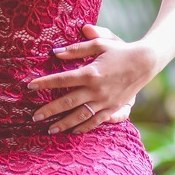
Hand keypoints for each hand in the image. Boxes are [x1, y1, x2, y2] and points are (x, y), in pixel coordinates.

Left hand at [27, 24, 153, 134]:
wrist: (145, 63)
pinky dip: (84, 127)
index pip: (62, 80)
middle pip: (68, 102)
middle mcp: (97, 90)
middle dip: (50, 110)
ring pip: (81, 116)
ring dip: (64, 123)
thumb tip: (55, 52)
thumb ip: (76, 48)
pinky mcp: (114, 108)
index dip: (44, 83)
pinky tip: (72, 131)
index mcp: (91, 72)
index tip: (30, 87)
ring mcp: (105, 101)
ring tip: (49, 129)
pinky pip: (96, 121)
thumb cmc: (120, 50)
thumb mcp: (99, 44)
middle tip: (34, 116)